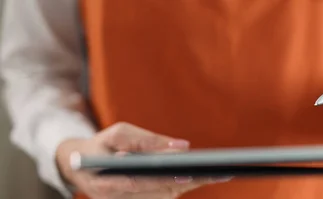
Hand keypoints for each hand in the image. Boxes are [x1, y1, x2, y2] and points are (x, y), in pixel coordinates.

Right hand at [56, 122, 232, 198]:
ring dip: (188, 185)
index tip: (188, 172)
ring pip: (164, 197)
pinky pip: (162, 196)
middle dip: (188, 182)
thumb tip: (181, 146)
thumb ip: (147, 139)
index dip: (165, 179)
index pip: (140, 183)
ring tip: (213, 174)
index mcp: (106, 182)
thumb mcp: (118, 133)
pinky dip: (180, 186)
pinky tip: (199, 177)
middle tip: (215, 173)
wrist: (78, 164)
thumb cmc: (101, 145)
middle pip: (159, 194)